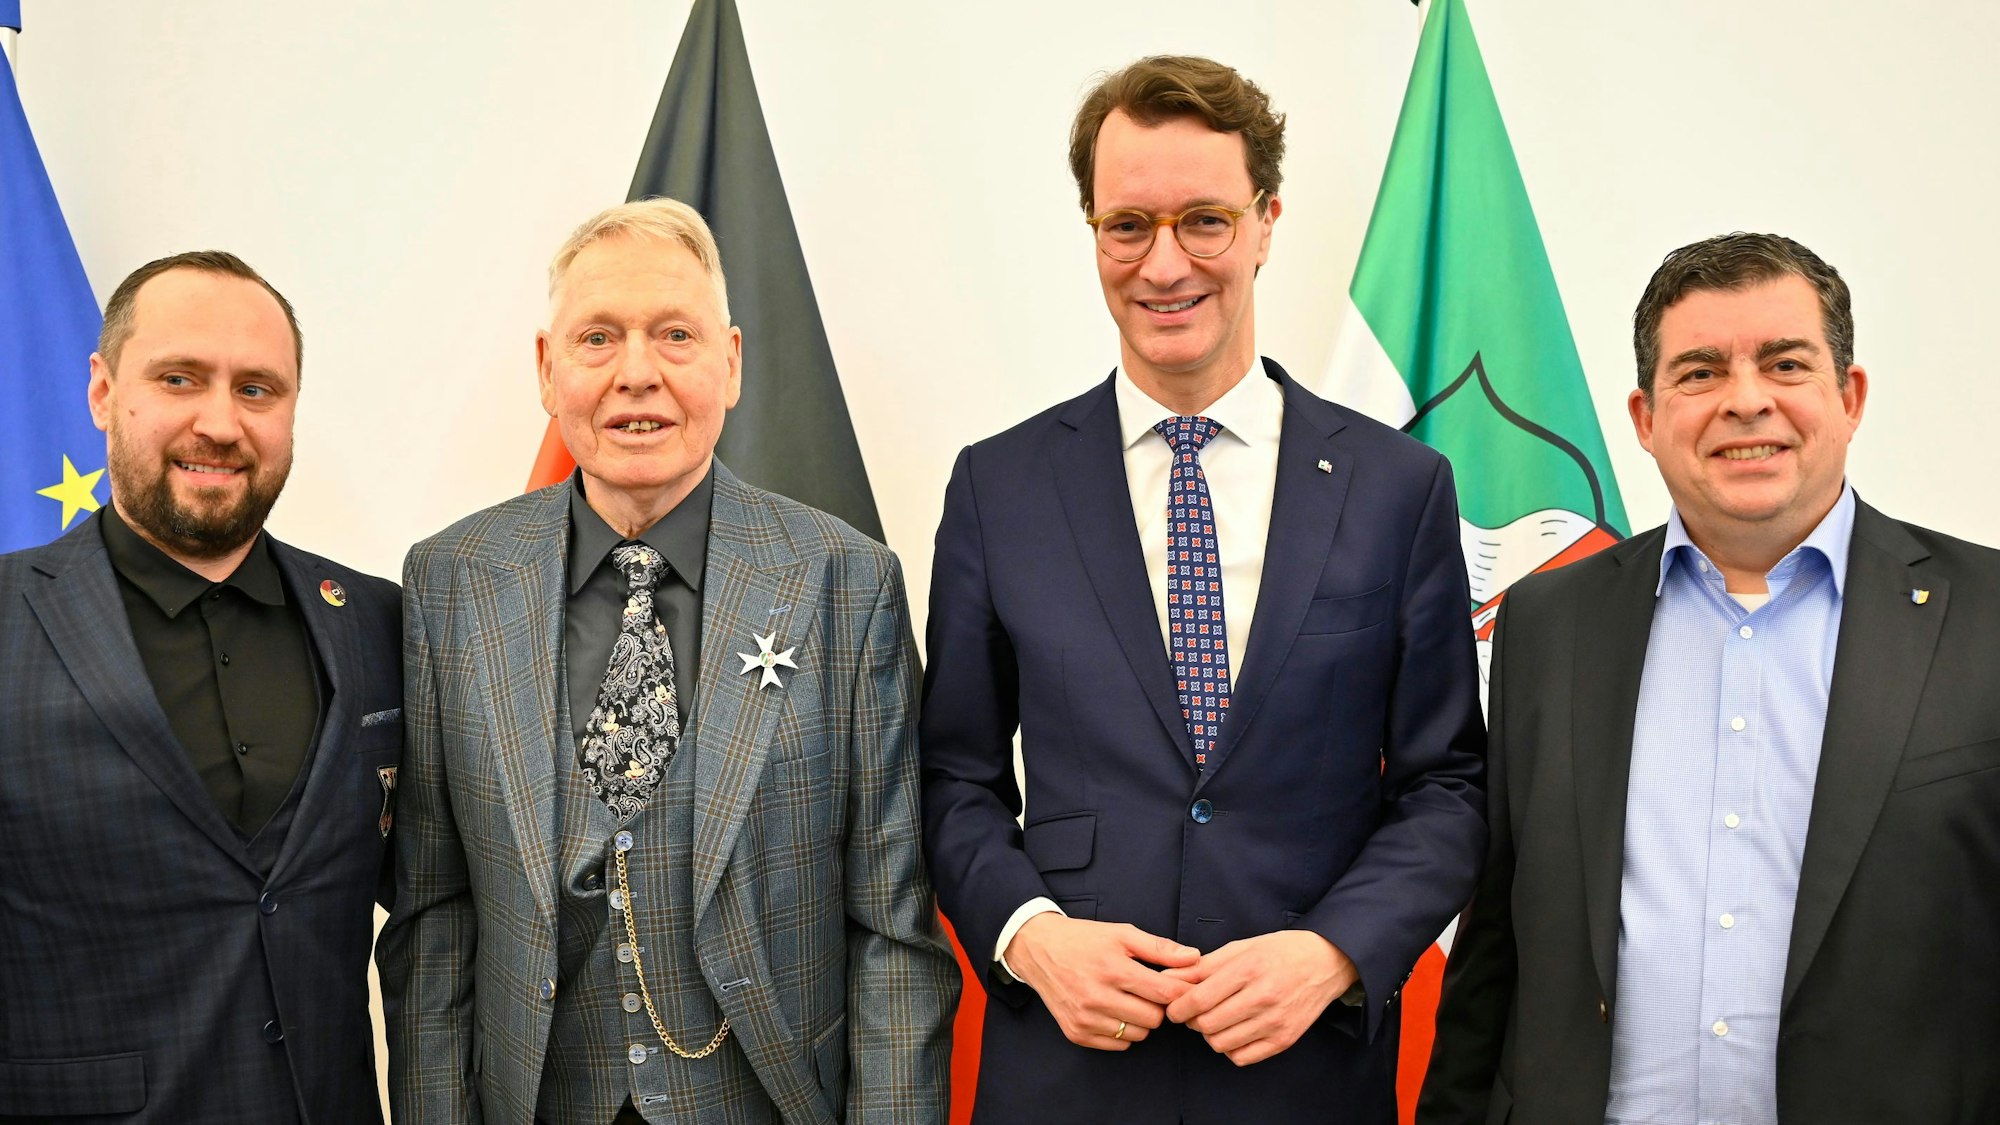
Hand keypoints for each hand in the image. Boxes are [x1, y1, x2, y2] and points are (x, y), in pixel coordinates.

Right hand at [1004, 913, 1200, 1050]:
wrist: (1038, 950)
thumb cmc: (1084, 939)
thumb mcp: (1122, 933)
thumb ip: (1160, 948)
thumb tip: (1194, 958)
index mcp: (1113, 969)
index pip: (1165, 993)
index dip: (1181, 990)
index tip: (1182, 986)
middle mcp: (1097, 997)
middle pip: (1154, 1019)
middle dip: (1158, 1005)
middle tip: (1150, 991)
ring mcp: (1085, 1018)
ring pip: (1138, 1034)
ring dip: (1141, 1020)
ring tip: (1131, 999)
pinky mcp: (1076, 1033)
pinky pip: (1118, 1044)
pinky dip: (1123, 1031)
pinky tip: (1114, 1011)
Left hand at [1164, 930, 1357, 1065]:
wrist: (1325, 962)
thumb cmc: (1278, 951)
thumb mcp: (1239, 949)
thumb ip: (1201, 967)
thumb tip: (1167, 979)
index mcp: (1249, 969)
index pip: (1199, 999)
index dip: (1178, 1008)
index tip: (1175, 1008)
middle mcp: (1263, 997)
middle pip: (1207, 1025)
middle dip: (1193, 1021)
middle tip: (1196, 1012)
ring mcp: (1275, 1021)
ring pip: (1221, 1044)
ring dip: (1211, 1035)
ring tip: (1218, 1019)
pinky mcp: (1285, 1040)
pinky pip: (1242, 1057)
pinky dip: (1231, 1048)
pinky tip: (1235, 1031)